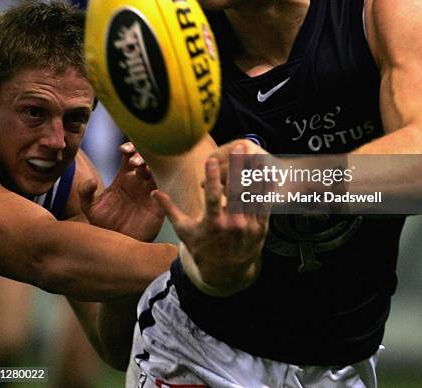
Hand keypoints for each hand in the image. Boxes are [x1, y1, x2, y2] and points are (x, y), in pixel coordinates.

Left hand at [78, 142, 165, 241]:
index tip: (124, 149)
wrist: (116, 245)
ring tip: (143, 169)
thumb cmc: (104, 224)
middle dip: (141, 156)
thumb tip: (91, 181)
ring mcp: (150, 192)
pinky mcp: (158, 206)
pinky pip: (164, 194)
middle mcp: (139, 181)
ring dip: (152, 168)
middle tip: (134, 161)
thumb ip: (85, 193)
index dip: (129, 148)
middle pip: (145, 160)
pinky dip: (161, 190)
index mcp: (124, 177)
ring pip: (157, 173)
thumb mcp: (90, 208)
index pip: (129, 156)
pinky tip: (153, 190)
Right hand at [152, 143, 269, 294]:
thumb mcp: (184, 231)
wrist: (225, 272)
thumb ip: (170, 209)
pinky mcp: (262, 228)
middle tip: (240, 148)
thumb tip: (153, 192)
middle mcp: (232, 225)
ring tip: (257, 154)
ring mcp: (248, 227)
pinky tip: (268, 172)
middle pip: (237, 192)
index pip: (213, 197)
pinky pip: (266, 205)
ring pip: (254, 196)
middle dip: (238, 168)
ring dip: (256, 174)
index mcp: (213, 224)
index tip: (211, 160)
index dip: (212, 178)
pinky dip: (267, 189)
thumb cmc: (202, 247)